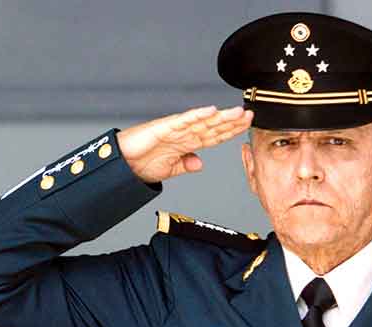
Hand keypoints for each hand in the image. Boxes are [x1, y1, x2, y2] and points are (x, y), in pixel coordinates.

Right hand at [117, 105, 252, 182]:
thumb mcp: (169, 170)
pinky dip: (197, 115)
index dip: (231, 131)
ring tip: (238, 112)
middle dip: (232, 121)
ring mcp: (175, 129)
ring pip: (203, 122)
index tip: (246, 126)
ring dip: (221, 117)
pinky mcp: (164, 127)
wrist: (122, 165)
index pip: (214, 136)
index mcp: (187, 143)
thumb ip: (185, 165)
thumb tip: (200, 164)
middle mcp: (184, 133)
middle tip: (250, 115)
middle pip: (213, 126)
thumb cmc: (141, 163)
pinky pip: (183, 120)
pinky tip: (211, 112)